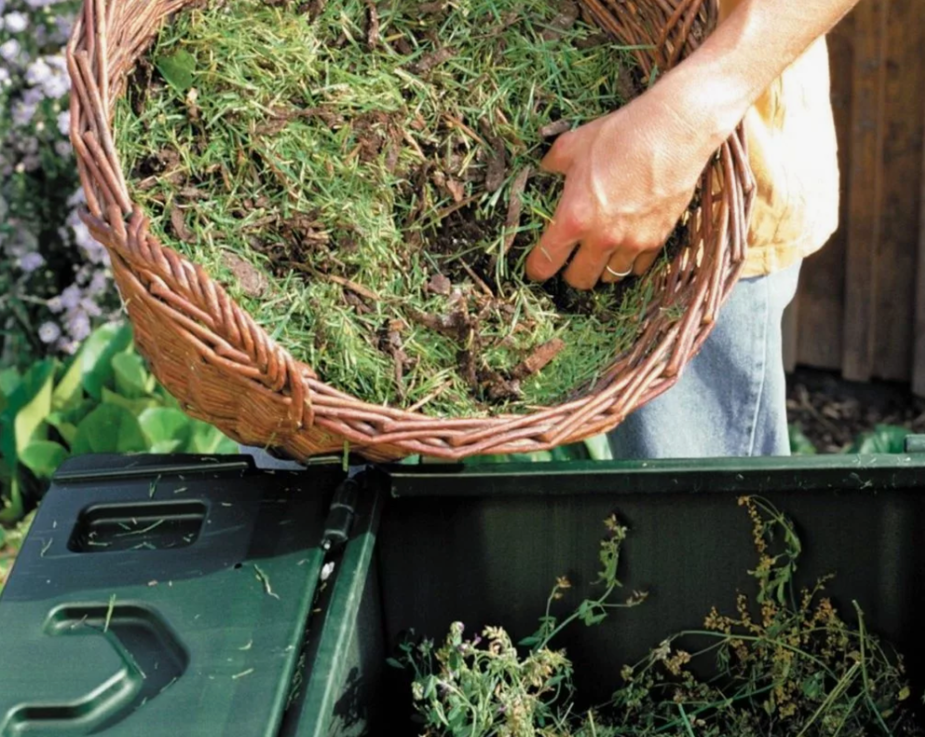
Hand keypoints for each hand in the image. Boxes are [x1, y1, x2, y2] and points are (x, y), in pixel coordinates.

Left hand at [526, 91, 710, 289]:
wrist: (673, 132)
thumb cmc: (619, 136)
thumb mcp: (572, 145)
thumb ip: (552, 163)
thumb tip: (545, 167)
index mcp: (573, 219)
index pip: (545, 264)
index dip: (536, 269)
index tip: (536, 268)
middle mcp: (601, 239)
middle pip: (579, 280)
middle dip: (570, 274)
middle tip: (570, 260)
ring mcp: (632, 242)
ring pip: (610, 277)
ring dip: (602, 268)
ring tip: (600, 252)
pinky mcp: (658, 239)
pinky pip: (639, 266)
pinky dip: (630, 261)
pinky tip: (626, 246)